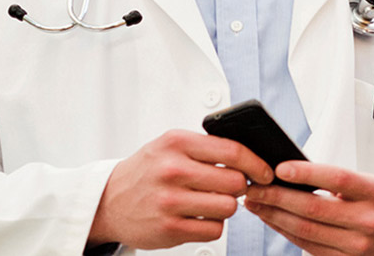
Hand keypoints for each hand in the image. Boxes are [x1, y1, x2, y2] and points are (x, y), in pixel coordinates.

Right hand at [88, 129, 274, 249]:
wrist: (108, 201)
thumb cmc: (146, 171)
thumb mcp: (170, 146)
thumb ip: (206, 146)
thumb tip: (250, 154)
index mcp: (176, 143)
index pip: (232, 151)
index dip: (256, 163)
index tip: (265, 171)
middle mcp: (172, 170)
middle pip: (235, 182)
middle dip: (238, 187)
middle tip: (228, 187)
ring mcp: (170, 201)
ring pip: (228, 208)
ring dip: (225, 207)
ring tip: (211, 201)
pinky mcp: (170, 229)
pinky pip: (214, 230)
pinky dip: (212, 225)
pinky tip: (198, 216)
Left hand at [244, 161, 373, 255]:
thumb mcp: (366, 185)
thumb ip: (334, 180)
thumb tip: (287, 172)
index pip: (338, 179)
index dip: (307, 173)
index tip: (279, 168)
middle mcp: (367, 220)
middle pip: (313, 208)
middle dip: (277, 196)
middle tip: (253, 187)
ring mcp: (356, 246)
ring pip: (305, 229)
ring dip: (273, 215)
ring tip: (254, 202)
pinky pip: (306, 245)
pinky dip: (284, 231)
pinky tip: (271, 219)